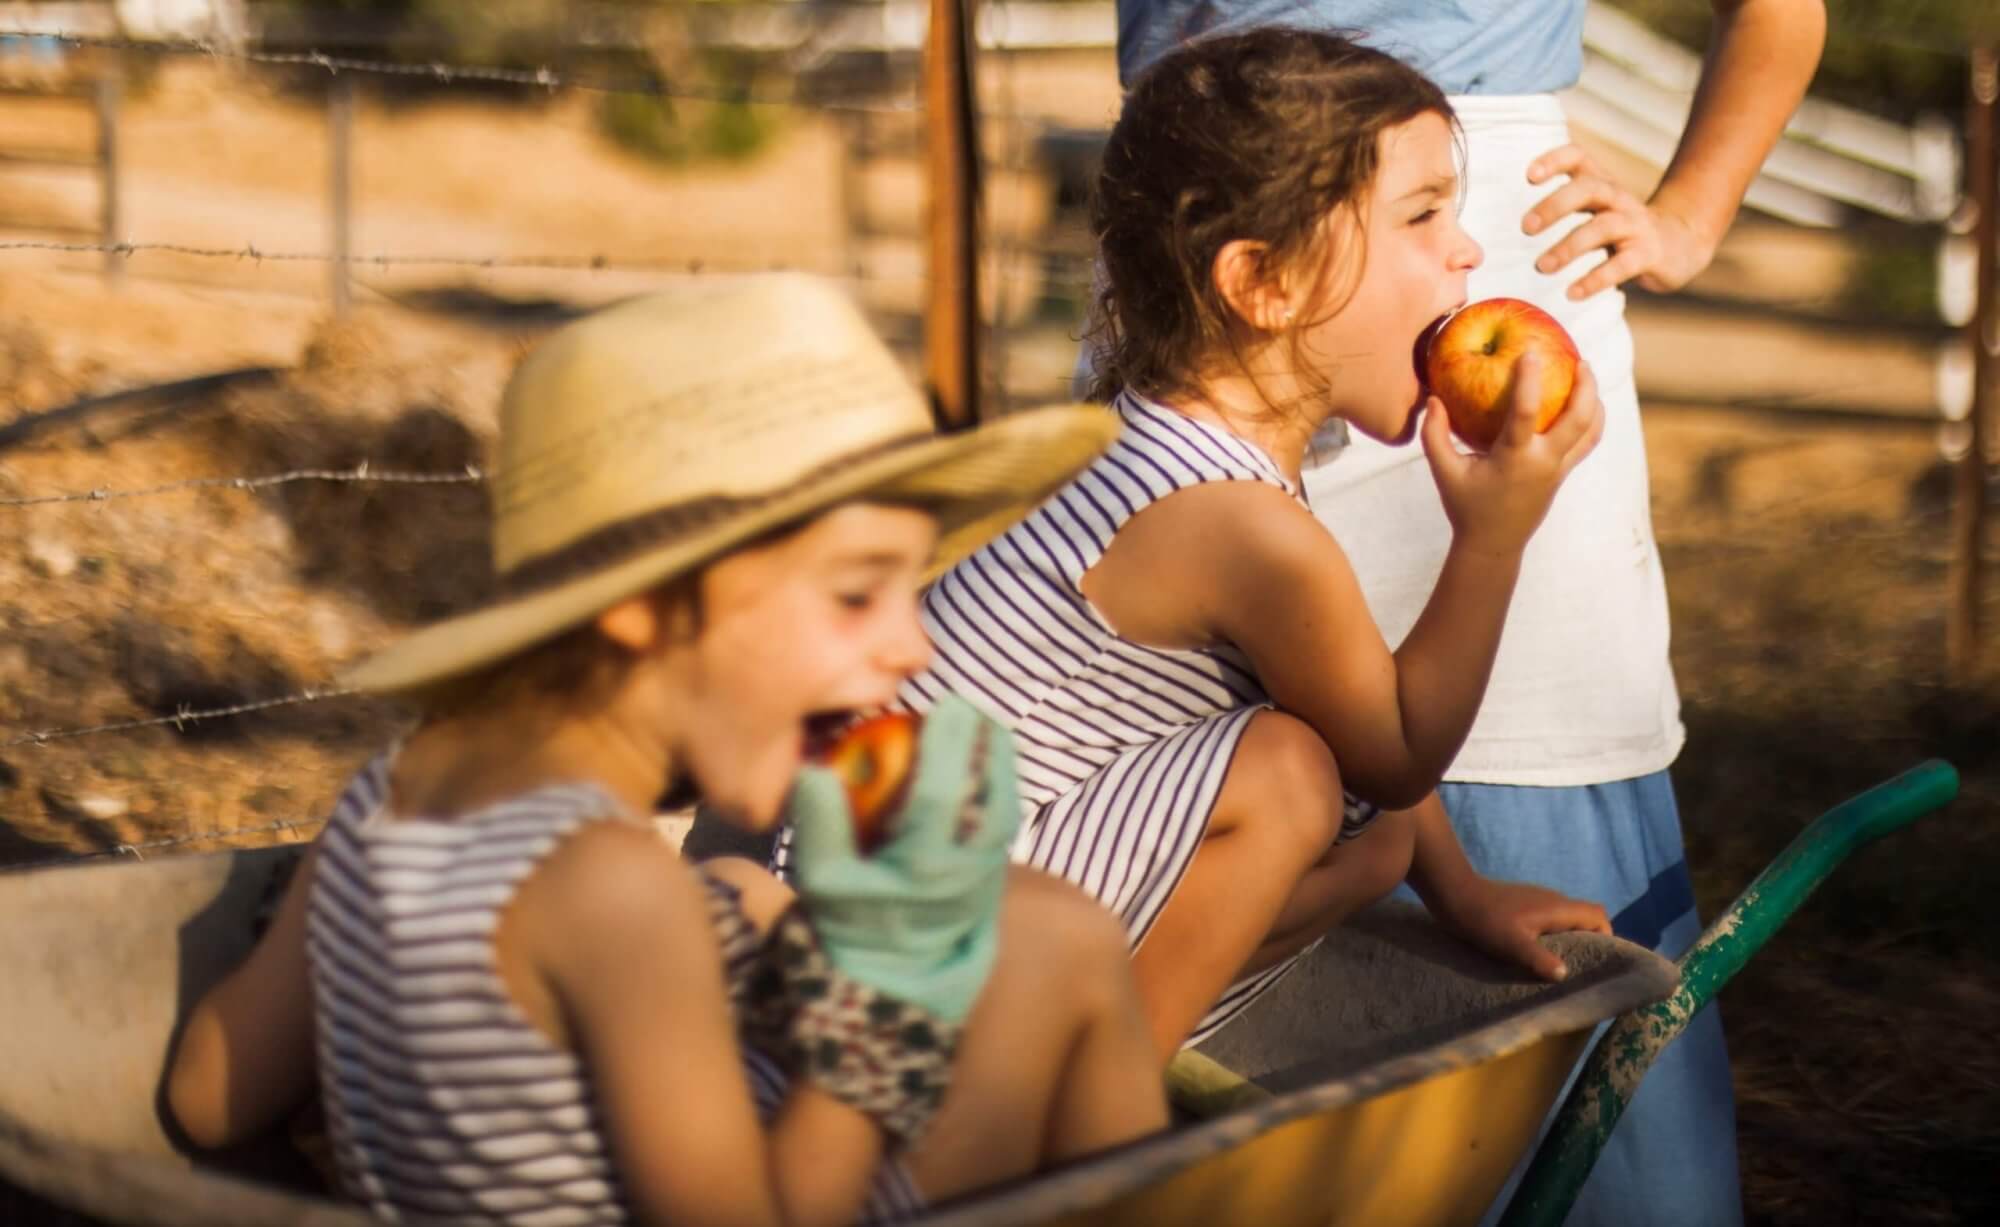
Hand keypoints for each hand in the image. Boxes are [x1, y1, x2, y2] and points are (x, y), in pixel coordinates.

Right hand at [785, 696, 1019, 1022]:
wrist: (889, 999)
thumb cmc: (849, 935)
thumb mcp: (822, 885)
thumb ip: (818, 825)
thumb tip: (814, 769)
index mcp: (926, 864)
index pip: (945, 789)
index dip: (949, 741)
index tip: (947, 703)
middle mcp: (967, 869)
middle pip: (993, 793)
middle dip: (987, 746)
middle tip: (972, 710)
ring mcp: (986, 881)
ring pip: (1006, 811)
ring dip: (999, 768)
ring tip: (983, 733)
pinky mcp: (991, 889)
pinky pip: (1002, 830)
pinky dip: (997, 794)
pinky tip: (983, 777)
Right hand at [1422, 352, 1604, 556]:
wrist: (1494, 543)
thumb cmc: (1465, 505)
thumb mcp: (1444, 472)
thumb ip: (1435, 435)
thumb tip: (1434, 399)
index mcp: (1513, 459)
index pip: (1524, 413)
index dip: (1529, 380)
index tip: (1531, 352)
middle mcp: (1542, 462)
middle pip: (1577, 419)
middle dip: (1585, 386)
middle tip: (1579, 359)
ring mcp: (1557, 470)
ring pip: (1590, 431)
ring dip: (1594, 401)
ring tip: (1586, 374)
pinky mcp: (1563, 474)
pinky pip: (1587, 443)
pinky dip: (1593, 421)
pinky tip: (1587, 403)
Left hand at [1435, 876, 1611, 981]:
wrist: (1454, 894)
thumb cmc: (1485, 920)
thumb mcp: (1512, 944)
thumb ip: (1539, 958)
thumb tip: (1564, 974)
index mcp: (1558, 907)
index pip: (1598, 915)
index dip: (1606, 936)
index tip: (1600, 961)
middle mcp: (1553, 901)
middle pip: (1585, 918)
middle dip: (1589, 943)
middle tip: (1581, 970)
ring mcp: (1538, 901)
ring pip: (1565, 921)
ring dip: (1568, 941)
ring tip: (1560, 968)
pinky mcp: (1523, 905)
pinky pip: (1548, 921)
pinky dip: (1551, 937)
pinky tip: (1537, 956)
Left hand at [1523, 144, 1718, 299]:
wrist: (1679, 245)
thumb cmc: (1621, 230)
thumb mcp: (1595, 211)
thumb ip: (1564, 210)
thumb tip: (1505, 231)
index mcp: (1602, 184)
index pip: (1579, 157)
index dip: (1555, 160)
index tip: (1528, 175)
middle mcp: (1619, 199)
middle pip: (1589, 190)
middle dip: (1555, 206)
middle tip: (1525, 228)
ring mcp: (1636, 225)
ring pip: (1603, 227)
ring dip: (1569, 247)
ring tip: (1542, 267)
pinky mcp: (1649, 254)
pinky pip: (1621, 265)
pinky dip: (1595, 279)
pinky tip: (1572, 293)